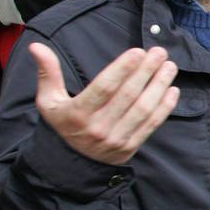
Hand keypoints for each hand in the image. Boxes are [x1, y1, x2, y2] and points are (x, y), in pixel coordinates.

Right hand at [29, 42, 179, 165]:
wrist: (72, 163)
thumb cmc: (63, 124)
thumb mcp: (48, 101)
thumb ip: (47, 73)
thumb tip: (36, 46)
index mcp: (77, 114)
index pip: (104, 88)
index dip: (122, 69)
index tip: (138, 52)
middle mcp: (98, 127)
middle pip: (127, 96)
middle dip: (146, 71)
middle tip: (160, 52)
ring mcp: (116, 139)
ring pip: (143, 109)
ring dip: (159, 86)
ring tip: (170, 66)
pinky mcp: (130, 147)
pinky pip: (151, 125)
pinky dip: (165, 107)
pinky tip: (172, 89)